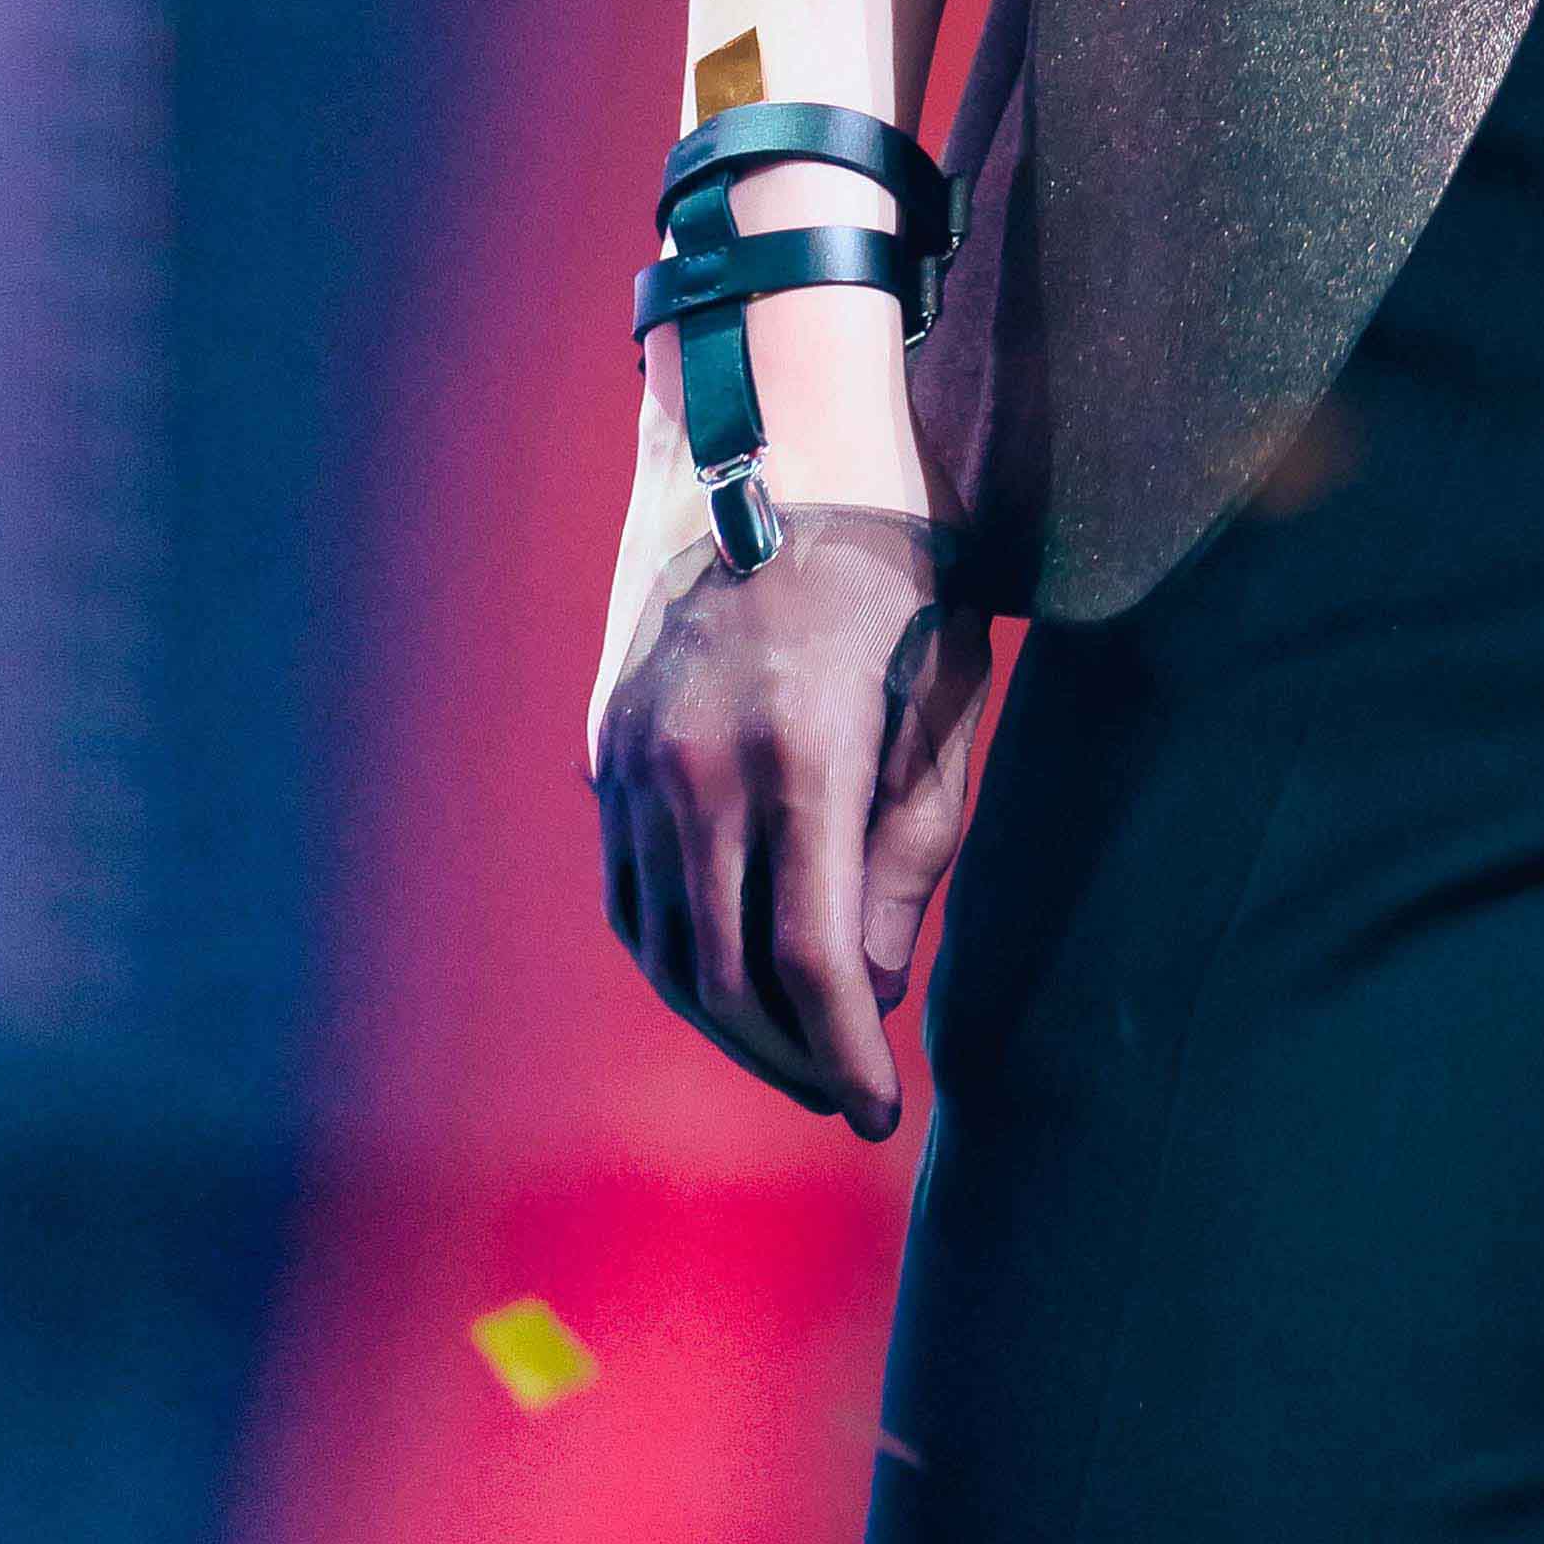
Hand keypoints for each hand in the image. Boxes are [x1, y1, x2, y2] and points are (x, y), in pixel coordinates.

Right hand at [589, 454, 996, 1137]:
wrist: (764, 432)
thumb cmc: (889, 557)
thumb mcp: (938, 691)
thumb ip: (910, 851)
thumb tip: (863, 990)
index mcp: (801, 752)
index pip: (811, 960)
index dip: (844, 1055)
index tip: (878, 1111)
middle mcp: (696, 768)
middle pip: (725, 977)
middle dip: (788, 1058)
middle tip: (840, 1096)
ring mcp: (633, 761)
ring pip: (664, 947)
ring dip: (727, 1021)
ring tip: (791, 1052)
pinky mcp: (604, 749)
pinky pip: (630, 893)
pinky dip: (674, 956)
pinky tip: (725, 979)